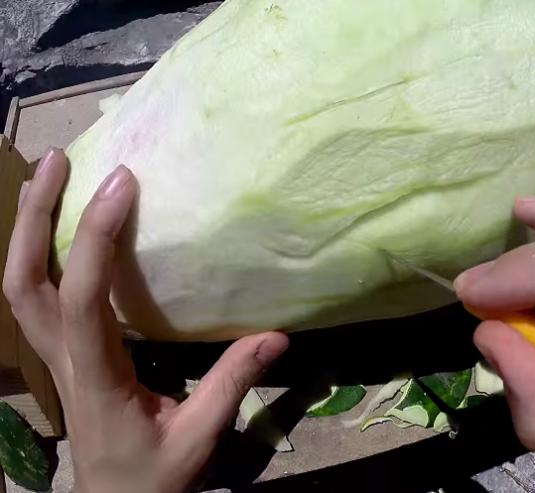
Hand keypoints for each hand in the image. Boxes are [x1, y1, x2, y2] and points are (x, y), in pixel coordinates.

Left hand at [2, 149, 288, 492]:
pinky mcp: (65, 355)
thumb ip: (232, 384)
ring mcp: (57, 356)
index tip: (122, 184)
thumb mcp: (199, 437)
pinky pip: (39, 295)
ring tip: (51, 176)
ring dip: (29, 229)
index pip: (83, 298)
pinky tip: (63, 228)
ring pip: (21, 286)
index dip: (98, 239)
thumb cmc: (153, 476)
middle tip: (59, 161)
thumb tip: (276, 335)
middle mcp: (63, 358)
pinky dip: (41, 252)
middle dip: (34, 217)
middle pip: (23, 281)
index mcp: (95, 376)